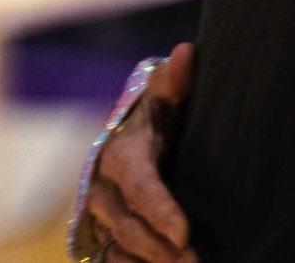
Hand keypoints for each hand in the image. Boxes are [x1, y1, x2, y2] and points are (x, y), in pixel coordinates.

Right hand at [80, 44, 197, 262]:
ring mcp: (98, 214)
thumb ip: (177, 81)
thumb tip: (186, 52)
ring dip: (150, 262)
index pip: (140, 186)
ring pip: (118, 246)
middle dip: (160, 246)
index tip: (187, 233)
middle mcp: (101, 188)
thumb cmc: (158, 115)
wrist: (131, 137)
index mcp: (120, 153)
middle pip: (127, 224)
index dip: (161, 211)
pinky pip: (110, 259)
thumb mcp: (167, 97)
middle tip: (196, 261)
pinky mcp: (100, 233)